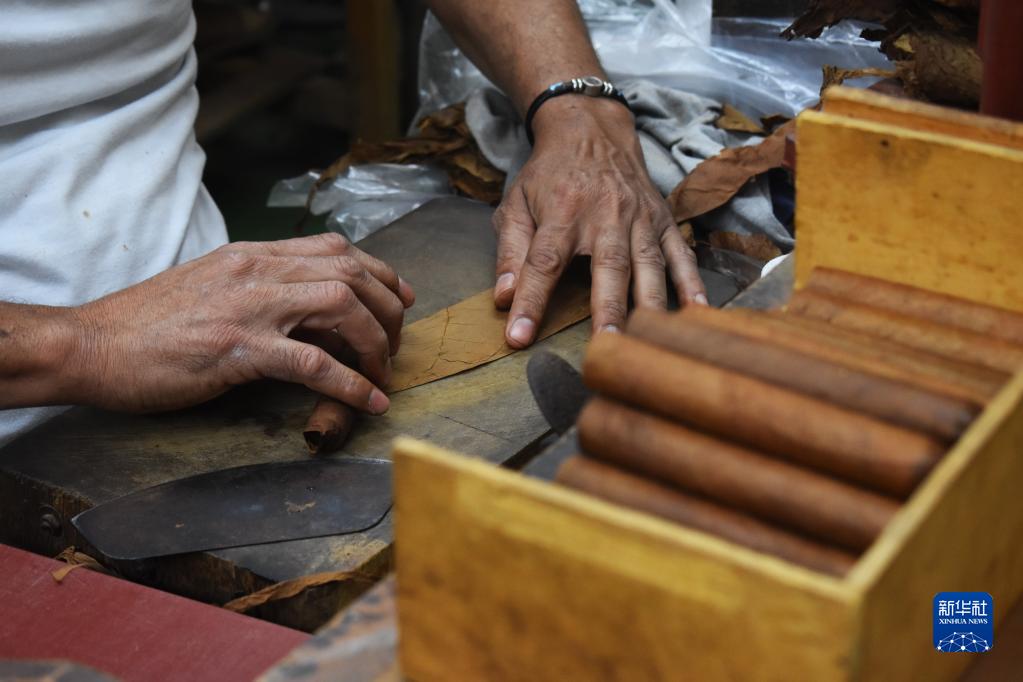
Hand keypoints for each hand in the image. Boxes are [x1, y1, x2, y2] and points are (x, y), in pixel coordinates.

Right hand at [70, 233, 414, 413]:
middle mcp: (256, 271)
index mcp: (251, 255)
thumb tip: (312, 315)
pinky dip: (350, 383)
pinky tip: (368, 400)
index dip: (379, 272)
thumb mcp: (213, 288)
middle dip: (387, 308)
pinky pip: (313, 363)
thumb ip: (262, 290)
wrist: (91, 344)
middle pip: (350, 271)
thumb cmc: (148, 324)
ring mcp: (248, 306)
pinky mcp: (237, 348)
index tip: (398, 298)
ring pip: (341, 304)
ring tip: (383, 372)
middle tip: (396, 343)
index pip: (335, 247)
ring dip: (375, 341)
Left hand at [492, 96, 705, 347]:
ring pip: (648, 265)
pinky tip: (697, 311)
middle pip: (607, 267)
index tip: (519, 336)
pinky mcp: (663, 218)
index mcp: (563, 212)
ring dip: (649, 305)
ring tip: (648, 341)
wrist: (591, 129)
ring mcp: (640, 217)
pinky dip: (692, 282)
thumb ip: (510, 251)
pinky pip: (681, 253)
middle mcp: (605, 214)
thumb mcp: (515, 203)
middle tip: (604, 348)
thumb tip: (503, 298)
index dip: (531, 300)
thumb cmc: (549, 174)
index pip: (543, 262)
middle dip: (606, 310)